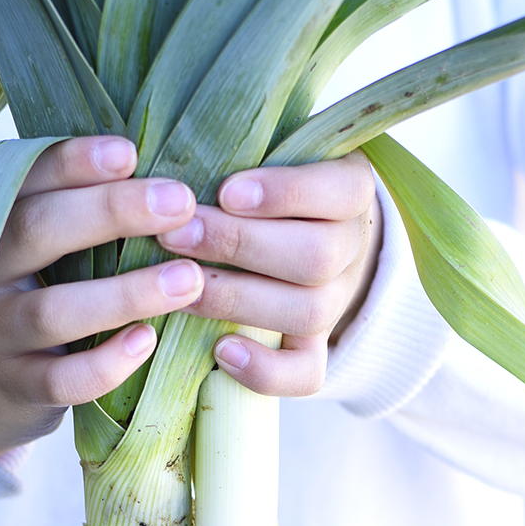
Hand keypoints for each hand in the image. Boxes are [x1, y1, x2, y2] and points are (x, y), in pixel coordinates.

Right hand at [0, 135, 204, 455]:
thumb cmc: (19, 298)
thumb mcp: (25, 248)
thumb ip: (66, 209)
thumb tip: (154, 168)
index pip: (23, 179)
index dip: (73, 163)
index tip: (129, 152)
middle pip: (36, 231)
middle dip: (110, 211)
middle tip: (180, 202)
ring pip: (53, 311)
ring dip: (125, 293)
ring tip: (188, 278)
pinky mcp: (15, 390)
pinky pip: (60, 381)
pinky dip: (106, 363)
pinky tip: (148, 341)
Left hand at [158, 150, 380, 395]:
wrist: (294, 240)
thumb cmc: (260, 186)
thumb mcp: (263, 154)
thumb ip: (237, 151)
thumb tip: (173, 156)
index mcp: (349, 190)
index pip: (336, 191)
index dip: (284, 194)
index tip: (227, 191)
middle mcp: (351, 248)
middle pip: (315, 256)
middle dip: (239, 245)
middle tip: (177, 234)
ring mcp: (334, 303)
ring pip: (307, 312)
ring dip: (236, 298)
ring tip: (178, 285)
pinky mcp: (313, 349)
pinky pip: (305, 374)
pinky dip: (264, 370)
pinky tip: (220, 352)